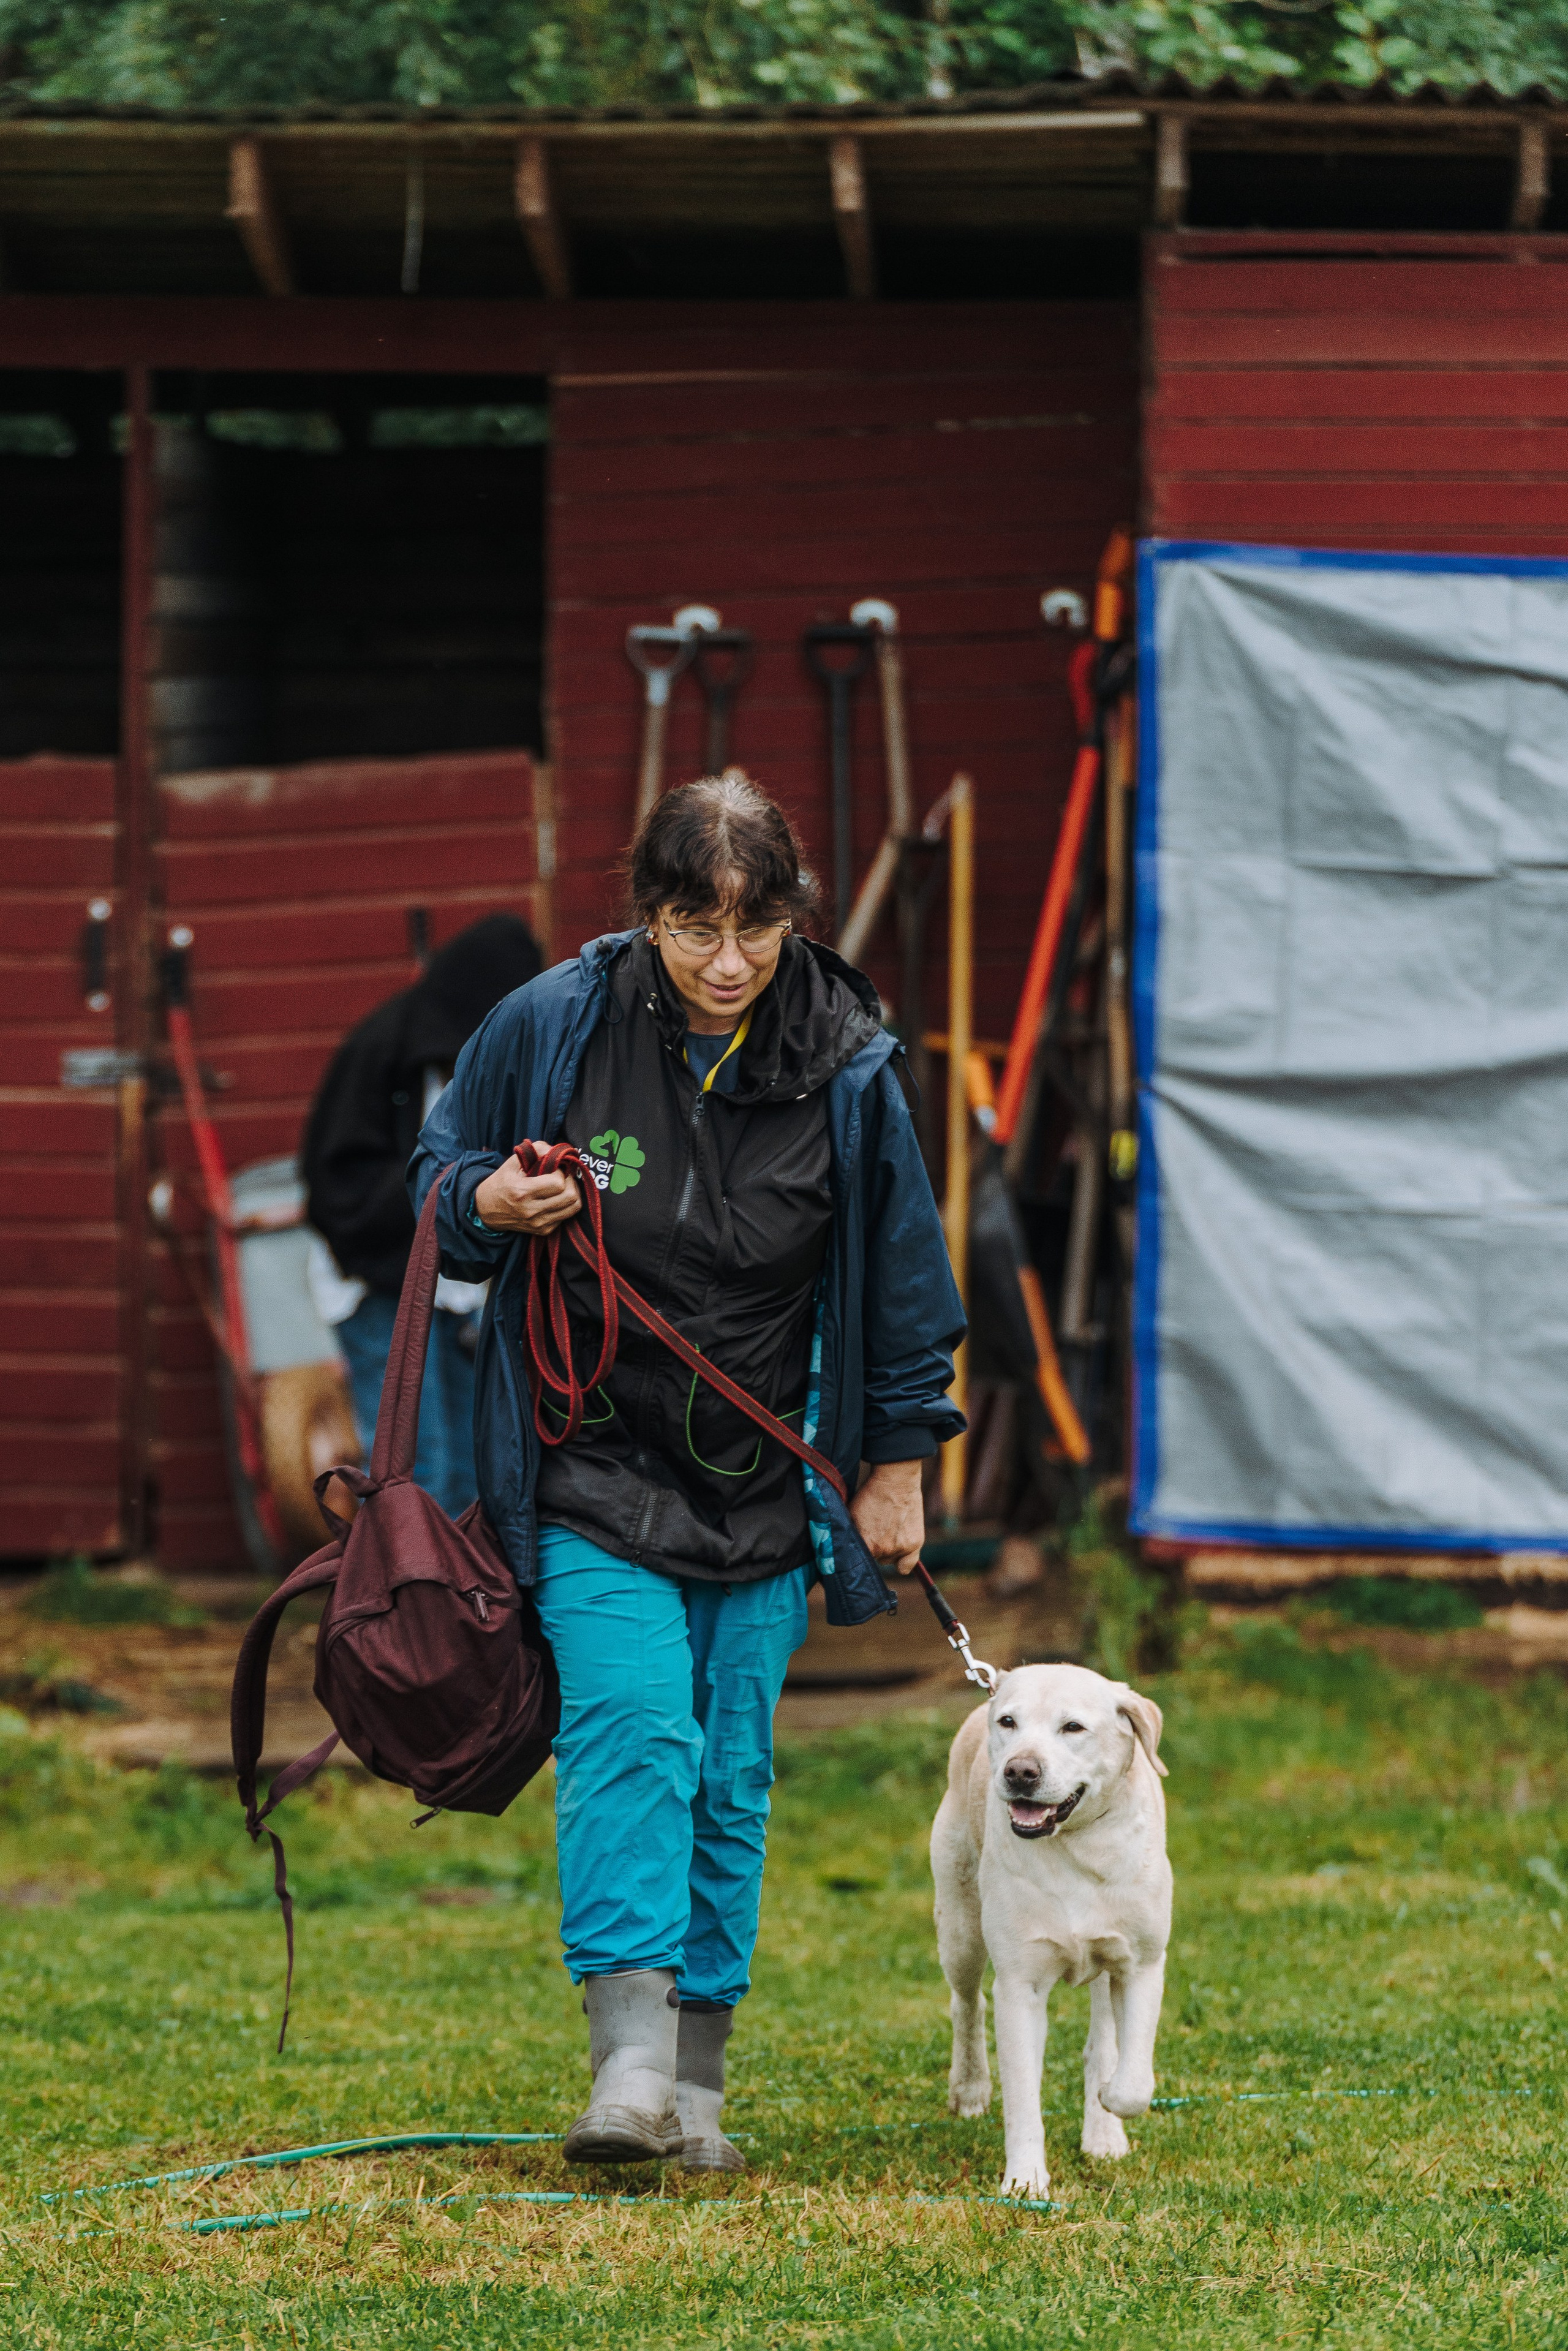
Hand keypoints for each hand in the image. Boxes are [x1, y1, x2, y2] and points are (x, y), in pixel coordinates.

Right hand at [473, 1147, 581, 1236]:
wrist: (485, 1210)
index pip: (558, 1183)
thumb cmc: (501, 1183)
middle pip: (570, 1197)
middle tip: (563, 1176)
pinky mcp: (542, 1231)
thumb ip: (535, 1150)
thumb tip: (556, 1150)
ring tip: (564, 1186)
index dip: (560, 1172)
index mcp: (522, 1192)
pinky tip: (556, 1198)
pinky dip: (566, 1205)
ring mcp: (538, 1223)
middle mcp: (531, 1211)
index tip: (554, 1168)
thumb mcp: (512, 1163)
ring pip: (573, 1208)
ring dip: (573, 1193)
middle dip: (571, 1181)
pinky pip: (566, 1217)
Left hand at [850, 1458, 924, 1575]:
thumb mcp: (852, 1514)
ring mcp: (900, 1548)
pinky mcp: (915, 1543)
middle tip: (877, 1534)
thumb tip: (845, 1547)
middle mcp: (883, 1550)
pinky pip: (908, 1564)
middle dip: (875, 1549)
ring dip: (889, 1552)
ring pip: (891, 1560)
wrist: (895, 1481)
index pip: (859, 1560)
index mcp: (865, 1545)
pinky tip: (901, 1553)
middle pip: (876, 1560)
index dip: (860, 1551)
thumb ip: (850, 1535)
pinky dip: (905, 1561)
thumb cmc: (871, 1494)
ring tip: (889, 1534)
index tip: (862, 1545)